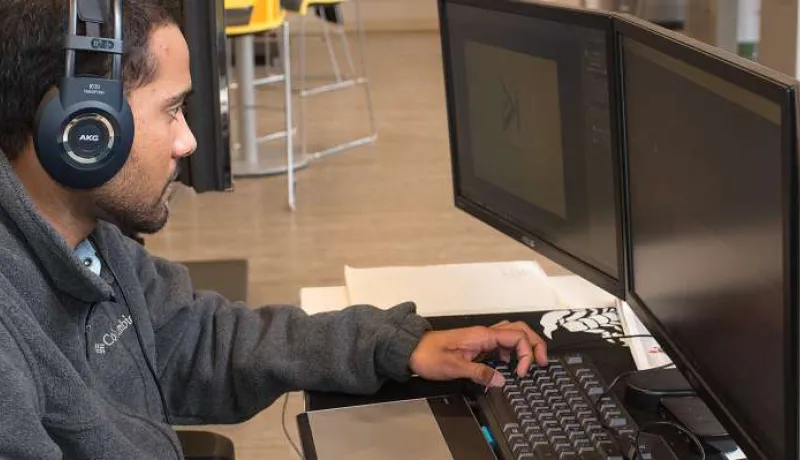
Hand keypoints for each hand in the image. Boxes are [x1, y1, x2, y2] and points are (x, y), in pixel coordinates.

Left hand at [408, 321, 547, 387]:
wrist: (411, 350)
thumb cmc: (428, 355)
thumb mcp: (453, 367)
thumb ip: (479, 373)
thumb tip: (501, 380)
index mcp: (482, 335)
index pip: (517, 337)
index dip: (526, 354)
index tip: (521, 373)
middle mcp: (485, 333)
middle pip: (519, 330)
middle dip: (534, 344)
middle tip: (542, 362)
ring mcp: (482, 338)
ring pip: (512, 335)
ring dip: (525, 347)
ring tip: (531, 364)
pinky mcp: (477, 344)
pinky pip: (502, 343)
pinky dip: (513, 351)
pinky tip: (511, 365)